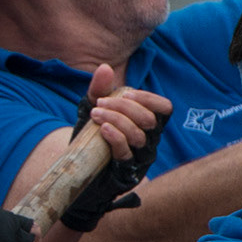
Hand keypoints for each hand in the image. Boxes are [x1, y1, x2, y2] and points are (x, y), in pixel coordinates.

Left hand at [59, 67, 162, 231]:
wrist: (77, 173)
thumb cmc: (90, 139)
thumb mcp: (93, 110)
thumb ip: (99, 90)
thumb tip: (105, 68)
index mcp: (146, 125)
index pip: (164, 108)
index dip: (148, 98)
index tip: (124, 92)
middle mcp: (148, 142)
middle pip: (149, 119)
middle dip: (125, 106)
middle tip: (101, 103)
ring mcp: (139, 159)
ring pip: (139, 135)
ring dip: (116, 119)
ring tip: (96, 114)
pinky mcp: (126, 172)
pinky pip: (126, 152)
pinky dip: (115, 136)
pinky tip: (102, 128)